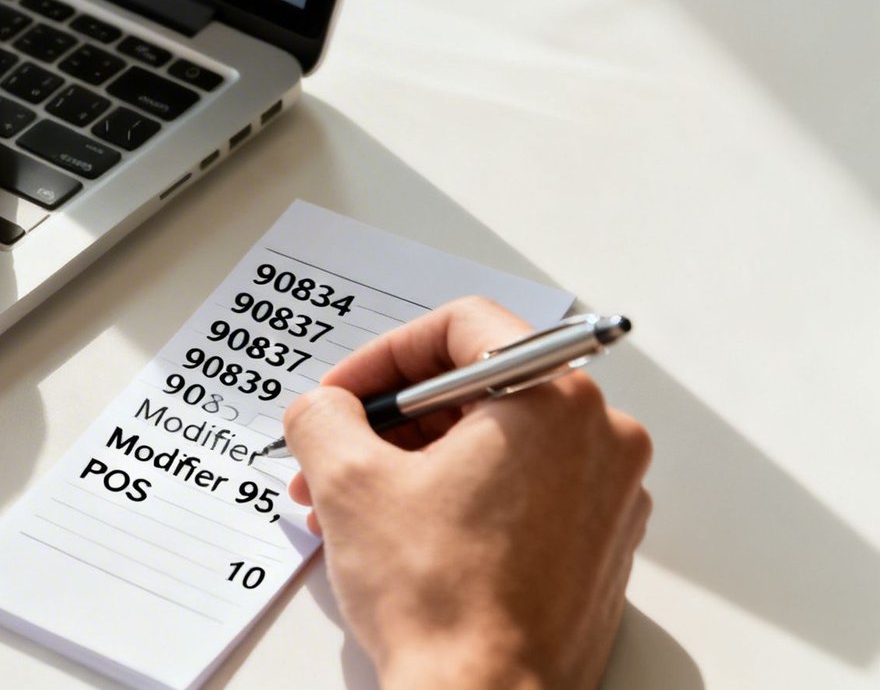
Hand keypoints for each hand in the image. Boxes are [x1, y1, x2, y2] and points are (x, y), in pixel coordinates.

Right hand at [282, 298, 651, 689]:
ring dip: (415, 462)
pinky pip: (520, 489)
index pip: (463, 327)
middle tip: (336, 452)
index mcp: (555, 401)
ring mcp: (607, 496)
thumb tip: (324, 409)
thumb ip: (324, 417)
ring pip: (495, 443)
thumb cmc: (441, 603)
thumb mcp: (349, 483)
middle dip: (392, 421)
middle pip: (478, 388)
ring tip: (350, 506)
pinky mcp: (598, 546)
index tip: (348, 394)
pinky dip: (458, 497)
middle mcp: (600, 439)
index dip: (386, 354)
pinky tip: (400, 534)